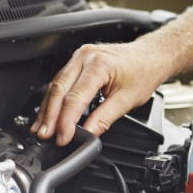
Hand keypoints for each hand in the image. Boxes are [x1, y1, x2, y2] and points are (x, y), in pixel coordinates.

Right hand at [30, 40, 169, 145]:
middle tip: (44, 135)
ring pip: (56, 84)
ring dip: (47, 108)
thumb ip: (104, 118)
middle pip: (59, 89)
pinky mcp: (78, 60)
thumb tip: (87, 134)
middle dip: (49, 116)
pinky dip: (54, 98)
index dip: (66, 121)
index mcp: (99, 65)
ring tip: (41, 128)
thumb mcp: (127, 100)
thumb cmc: (144, 71)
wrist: (151, 55)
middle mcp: (86, 56)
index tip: (63, 137)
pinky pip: (60, 80)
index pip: (75, 97)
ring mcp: (80, 56)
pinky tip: (49, 112)